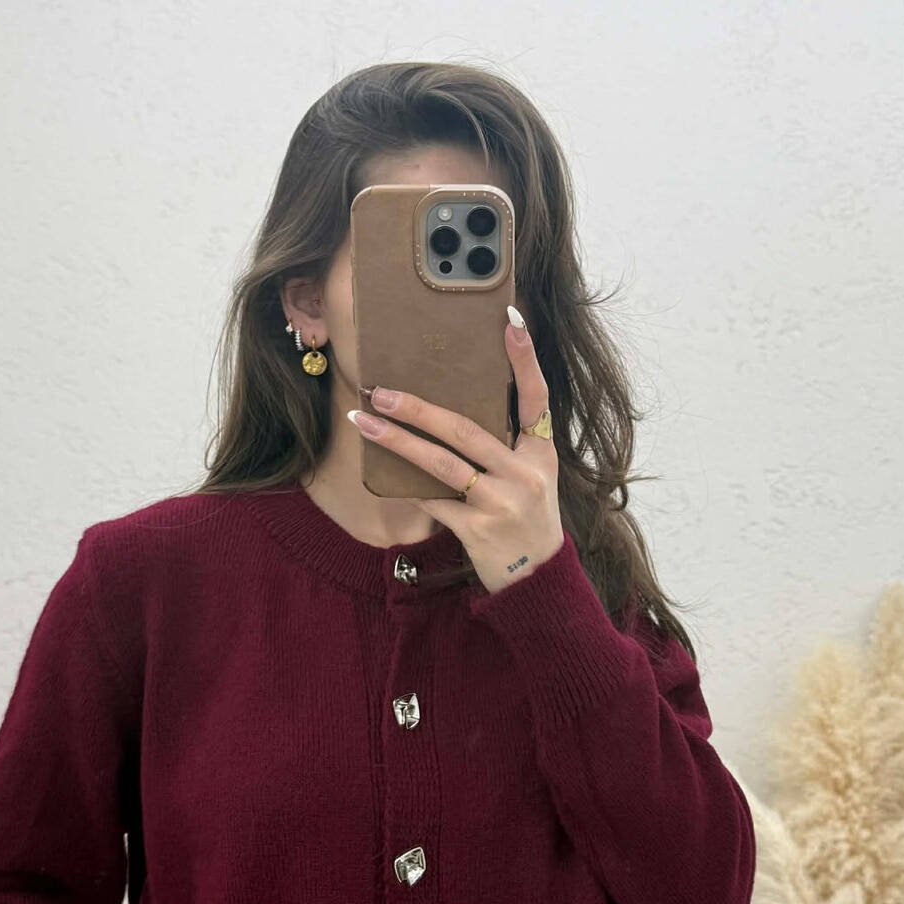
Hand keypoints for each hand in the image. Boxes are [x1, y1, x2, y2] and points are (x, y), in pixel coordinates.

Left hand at [345, 306, 564, 595]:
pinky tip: (384, 475)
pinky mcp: (478, 529)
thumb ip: (504, 447)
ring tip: (363, 422)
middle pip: (465, 429)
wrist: (536, 580)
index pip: (537, 397)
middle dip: (418, 408)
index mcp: (541, 453)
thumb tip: (447, 414)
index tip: (510, 322)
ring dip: (397, 441)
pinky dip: (409, 488)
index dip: (525, 360)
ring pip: (441, 463)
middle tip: (381, 391)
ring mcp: (502, 502)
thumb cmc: (526, 520)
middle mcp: (525, 474)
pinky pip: (433, 501)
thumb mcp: (532, 478)